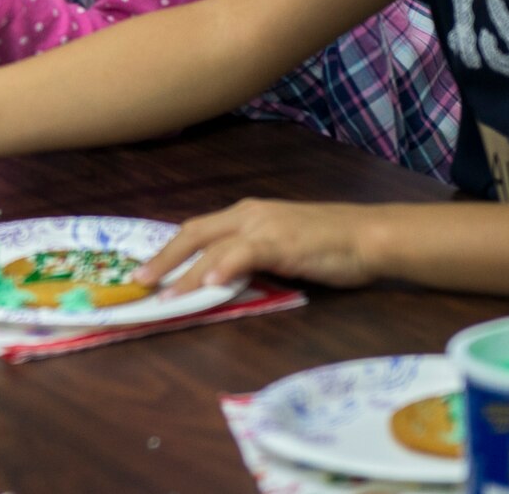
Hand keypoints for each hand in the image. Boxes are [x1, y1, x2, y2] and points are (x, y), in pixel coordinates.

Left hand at [138, 199, 381, 292]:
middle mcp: (248, 214)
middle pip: (193, 233)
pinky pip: (246, 253)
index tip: (147, 271)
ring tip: (166, 295)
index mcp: (246, 215)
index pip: (197, 230)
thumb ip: (251, 260)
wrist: (369, 236)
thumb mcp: (280, 250)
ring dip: (186, 272)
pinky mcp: (282, 242)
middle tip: (138, 284)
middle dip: (163, 258)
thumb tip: (221, 281)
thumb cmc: (330, 245)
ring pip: (213, 246)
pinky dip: (226, 266)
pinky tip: (212, 282)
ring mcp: (264, 226)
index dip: (169, 250)